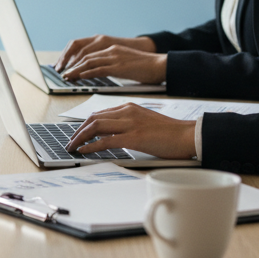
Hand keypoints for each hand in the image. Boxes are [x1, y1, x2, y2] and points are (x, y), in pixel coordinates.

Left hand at [56, 34, 155, 70]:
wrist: (161, 65)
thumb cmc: (146, 68)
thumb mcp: (126, 63)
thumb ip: (112, 65)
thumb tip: (100, 72)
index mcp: (112, 48)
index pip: (87, 51)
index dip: (75, 59)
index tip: (66, 66)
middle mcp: (111, 50)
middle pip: (84, 55)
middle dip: (71, 64)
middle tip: (62, 72)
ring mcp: (114, 57)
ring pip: (88, 61)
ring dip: (75, 70)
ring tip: (66, 77)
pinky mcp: (119, 66)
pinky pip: (98, 69)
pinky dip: (86, 73)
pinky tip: (79, 78)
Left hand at [65, 102, 195, 158]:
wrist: (187, 135)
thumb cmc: (169, 132)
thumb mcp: (144, 121)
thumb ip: (128, 123)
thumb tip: (111, 135)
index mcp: (129, 107)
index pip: (99, 114)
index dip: (85, 124)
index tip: (78, 134)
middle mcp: (127, 112)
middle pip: (93, 119)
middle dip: (78, 131)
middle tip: (71, 142)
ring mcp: (130, 124)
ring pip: (96, 127)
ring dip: (81, 138)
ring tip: (73, 147)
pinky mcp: (135, 137)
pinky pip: (106, 141)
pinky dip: (92, 145)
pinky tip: (84, 150)